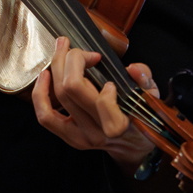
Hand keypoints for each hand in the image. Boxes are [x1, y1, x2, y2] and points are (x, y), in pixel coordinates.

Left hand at [31, 36, 158, 171]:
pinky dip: (40, 94)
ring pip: (58, 97)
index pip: (101, 101)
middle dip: (73, 59)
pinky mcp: (68, 136)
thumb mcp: (151, 97)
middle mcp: (98, 132)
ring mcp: (80, 136)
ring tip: (61, 48)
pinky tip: (45, 75)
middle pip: (72, 89)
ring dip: (56, 66)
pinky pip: (46, 117)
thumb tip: (133, 68)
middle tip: (77, 47)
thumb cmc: (142, 116)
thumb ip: (146, 81)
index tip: (101, 62)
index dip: (99, 78)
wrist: (134, 146)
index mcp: (120, 124)